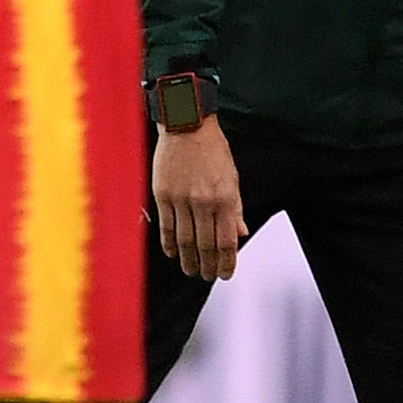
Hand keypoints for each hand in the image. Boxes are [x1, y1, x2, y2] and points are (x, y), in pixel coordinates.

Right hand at [152, 122, 246, 280]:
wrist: (186, 125)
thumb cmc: (212, 149)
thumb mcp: (232, 177)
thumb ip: (235, 208)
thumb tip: (240, 233)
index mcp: (224, 198)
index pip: (226, 241)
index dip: (227, 262)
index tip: (225, 274)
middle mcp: (203, 202)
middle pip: (205, 245)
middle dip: (208, 266)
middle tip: (207, 277)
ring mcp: (181, 199)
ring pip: (185, 240)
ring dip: (189, 260)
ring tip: (191, 271)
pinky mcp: (163, 195)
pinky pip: (166, 226)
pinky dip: (169, 244)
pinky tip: (172, 253)